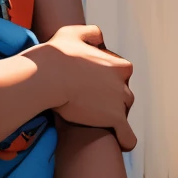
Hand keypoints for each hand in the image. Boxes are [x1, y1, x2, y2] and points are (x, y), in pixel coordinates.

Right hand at [38, 25, 137, 150]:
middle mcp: (124, 83)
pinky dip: (126, 141)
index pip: (120, 75)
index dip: (105, 79)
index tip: (88, 83)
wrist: (48, 76)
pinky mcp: (115, 120)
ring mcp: (120, 103)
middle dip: (109, 99)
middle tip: (86, 101)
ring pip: (123, 113)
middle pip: (123, 95)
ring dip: (111, 117)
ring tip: (91, 119)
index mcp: (119, 65)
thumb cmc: (58, 55)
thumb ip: (92, 33)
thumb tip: (100, 38)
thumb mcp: (74, 33)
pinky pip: (128, 137)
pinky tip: (120, 143)